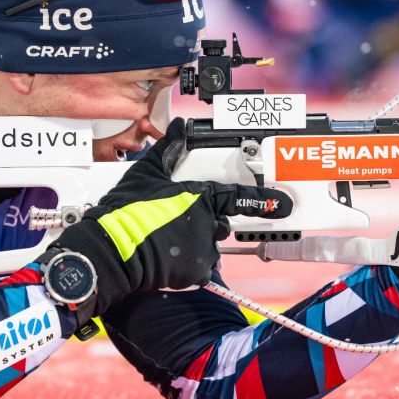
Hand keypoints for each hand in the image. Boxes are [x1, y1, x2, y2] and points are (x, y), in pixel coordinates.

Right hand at [45, 118, 291, 322]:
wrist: (113, 250)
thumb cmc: (126, 211)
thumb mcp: (146, 173)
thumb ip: (168, 150)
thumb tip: (179, 127)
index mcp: (200, 196)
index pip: (239, 198)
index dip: (263, 200)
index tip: (284, 203)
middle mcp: (208, 223)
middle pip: (219, 224)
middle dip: (204, 224)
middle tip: (174, 223)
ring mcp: (203, 249)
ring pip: (209, 247)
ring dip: (194, 245)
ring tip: (165, 241)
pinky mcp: (195, 272)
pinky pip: (199, 269)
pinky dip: (186, 266)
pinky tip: (166, 257)